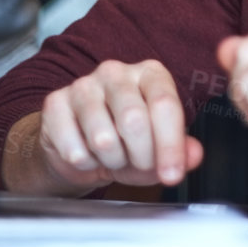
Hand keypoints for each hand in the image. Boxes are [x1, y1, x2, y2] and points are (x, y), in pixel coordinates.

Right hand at [35, 59, 203, 189]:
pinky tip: (87, 153)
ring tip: (112, 156)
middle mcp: (116, 72)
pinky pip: (74, 149)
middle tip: (137, 164)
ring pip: (103, 138)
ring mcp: (83, 85)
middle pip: (134, 120)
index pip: (165, 105)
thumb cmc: (124, 143)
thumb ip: (181, 151)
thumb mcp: (157, 148)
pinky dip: (84, 163)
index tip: (172, 174)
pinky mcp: (55, 103)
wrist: (78, 147)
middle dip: (140, 156)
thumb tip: (193, 155)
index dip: (170, 146)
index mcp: (150, 74)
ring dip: (111, 160)